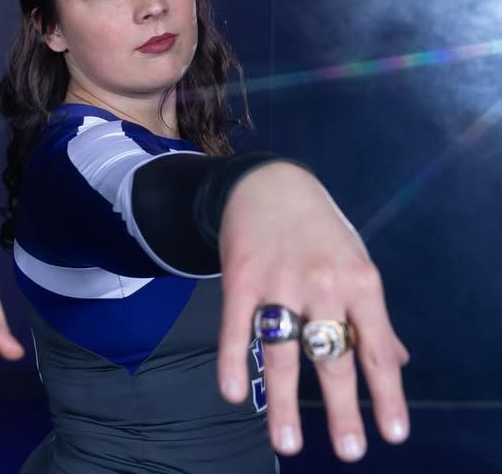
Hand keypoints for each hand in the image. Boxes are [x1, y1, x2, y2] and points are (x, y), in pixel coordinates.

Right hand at [216, 162, 408, 461]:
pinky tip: (234, 393)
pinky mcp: (240, 278)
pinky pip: (236, 326)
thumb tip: (396, 362)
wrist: (270, 183)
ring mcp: (279, 282)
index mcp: (360, 283)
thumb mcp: (357, 265)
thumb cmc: (320, 232)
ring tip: (287, 443)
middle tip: (350, 451)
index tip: (393, 435)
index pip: (376, 347)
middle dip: (342, 408)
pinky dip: (233, 360)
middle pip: (332, 356)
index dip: (387, 394)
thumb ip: (372, 316)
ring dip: (283, 401)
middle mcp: (324, 285)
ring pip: (282, 351)